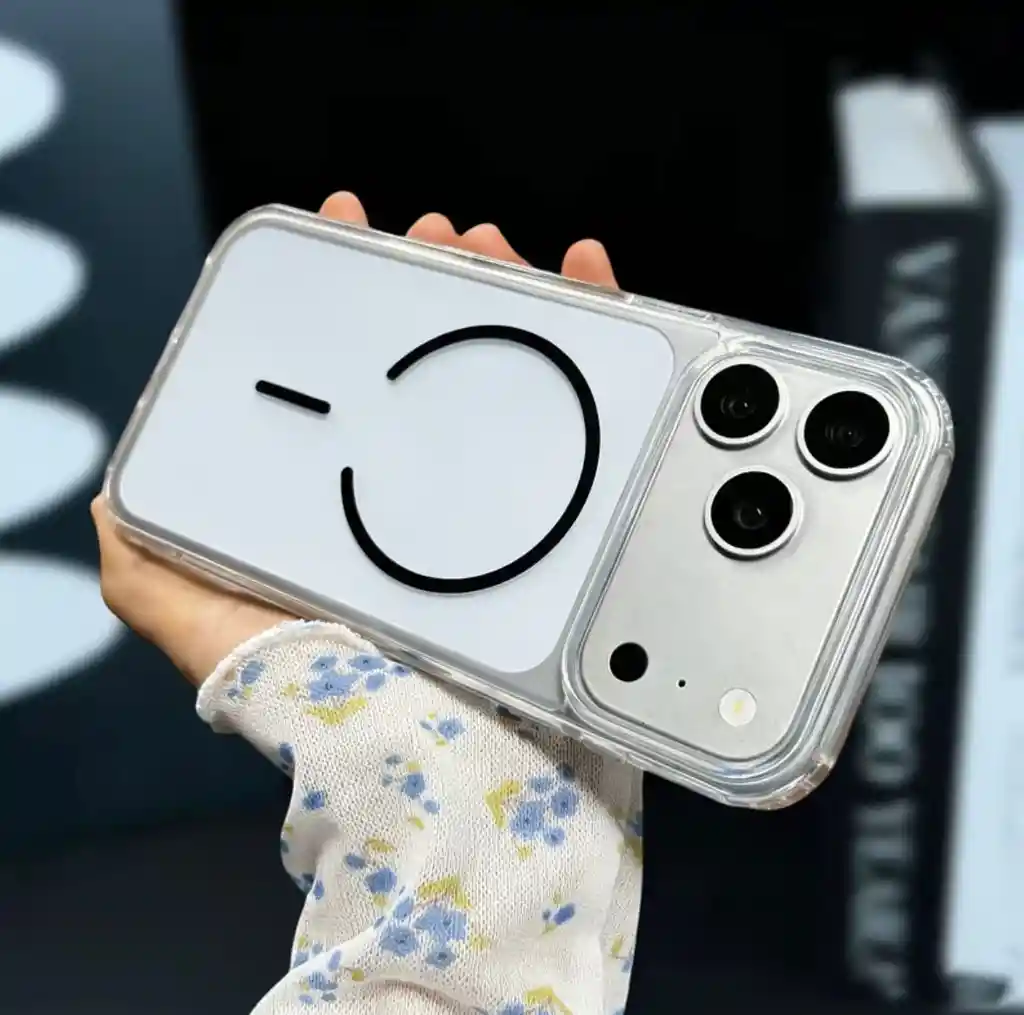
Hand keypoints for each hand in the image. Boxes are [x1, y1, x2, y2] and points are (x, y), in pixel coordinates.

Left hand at [93, 191, 619, 685]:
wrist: (424, 752)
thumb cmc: (315, 688)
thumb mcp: (197, 621)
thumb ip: (144, 562)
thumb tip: (111, 497)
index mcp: (348, 492)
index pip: (348, 368)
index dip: (346, 292)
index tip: (347, 229)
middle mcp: (418, 486)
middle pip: (431, 352)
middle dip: (432, 276)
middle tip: (435, 236)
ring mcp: (491, 495)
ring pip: (504, 362)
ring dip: (502, 286)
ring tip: (491, 248)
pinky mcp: (557, 507)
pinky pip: (587, 401)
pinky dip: (590, 326)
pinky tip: (578, 277)